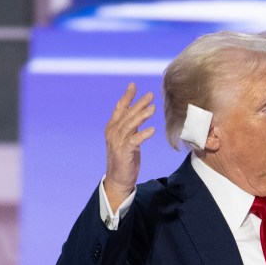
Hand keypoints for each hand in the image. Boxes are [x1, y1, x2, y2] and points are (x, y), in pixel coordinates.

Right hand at [103, 83, 155, 209]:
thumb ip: (131, 127)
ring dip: (142, 116)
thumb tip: (139, 114)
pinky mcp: (124, 152)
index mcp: (113, 128)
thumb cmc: (125, 159)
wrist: (119, 179)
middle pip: (127, 114)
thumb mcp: (128, 139)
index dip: (127, 97)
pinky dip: (143, 134)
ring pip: (130, 125)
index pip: (120, 108)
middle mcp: (113, 132)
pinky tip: (153, 130)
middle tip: (151, 94)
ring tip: (153, 108)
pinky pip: (134, 141)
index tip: (133, 85)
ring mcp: (117, 142)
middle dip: (139, 103)